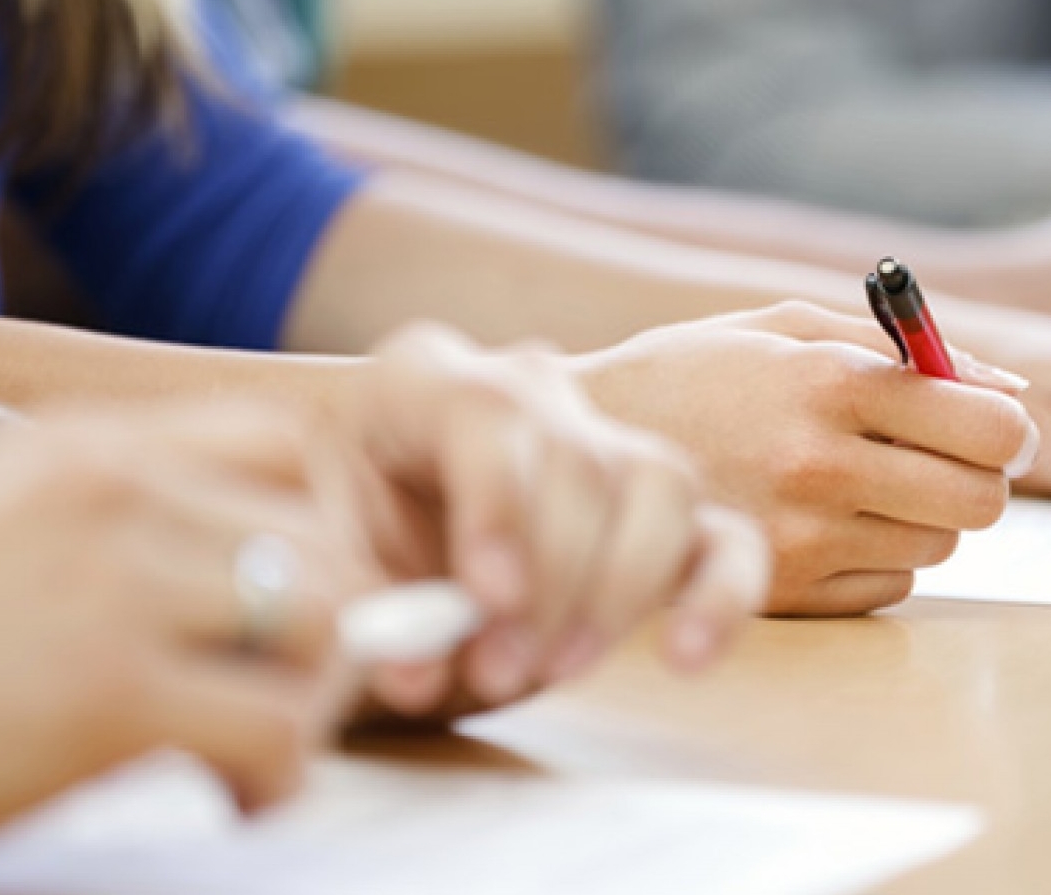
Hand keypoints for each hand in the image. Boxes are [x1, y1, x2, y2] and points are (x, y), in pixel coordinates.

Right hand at [0, 405, 376, 881]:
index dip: (314, 532)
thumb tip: (266, 570)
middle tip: (280, 701)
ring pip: (320, 624)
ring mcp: (114, 582)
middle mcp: (115, 489)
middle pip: (321, 542)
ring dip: (309, 702)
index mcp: (89, 444)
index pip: (284, 445)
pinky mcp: (109, 690)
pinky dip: (276, 777)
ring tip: (253, 751)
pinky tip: (230, 797)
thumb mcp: (3, 519)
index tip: (285, 609)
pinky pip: (276, 725)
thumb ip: (124, 519)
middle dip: (324, 635)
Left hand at [337, 324, 769, 722]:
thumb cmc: (342, 541)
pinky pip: (725, 538)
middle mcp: (528, 390)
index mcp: (424, 380)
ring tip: (558, 670)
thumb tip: (417, 670)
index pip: (487, 412)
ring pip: (660, 484)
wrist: (371, 547)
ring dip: (618, 592)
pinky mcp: (663, 516)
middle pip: (578, 460)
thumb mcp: (325, 562)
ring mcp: (604, 443)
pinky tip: (683, 658)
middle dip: (550, 579)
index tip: (489, 595)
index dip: (497, 503)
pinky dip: (718, 598)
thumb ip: (364, 613)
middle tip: (502, 670)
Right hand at [571, 303, 1038, 615]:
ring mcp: (799, 537)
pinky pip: (890, 586)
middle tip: (944, 459)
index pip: (985, 425)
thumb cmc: (700, 371)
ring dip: (922, 516)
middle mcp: (818, 465)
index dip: (1009, 428)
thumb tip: (1011, 391)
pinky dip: (878, 557)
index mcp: (828, 383)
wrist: (585, 447)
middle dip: (979, 477)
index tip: (997, 427)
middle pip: (980, 500)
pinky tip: (827, 522)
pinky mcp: (783, 591)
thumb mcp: (789, 326)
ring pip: (938, 545)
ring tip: (862, 482)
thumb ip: (902, 348)